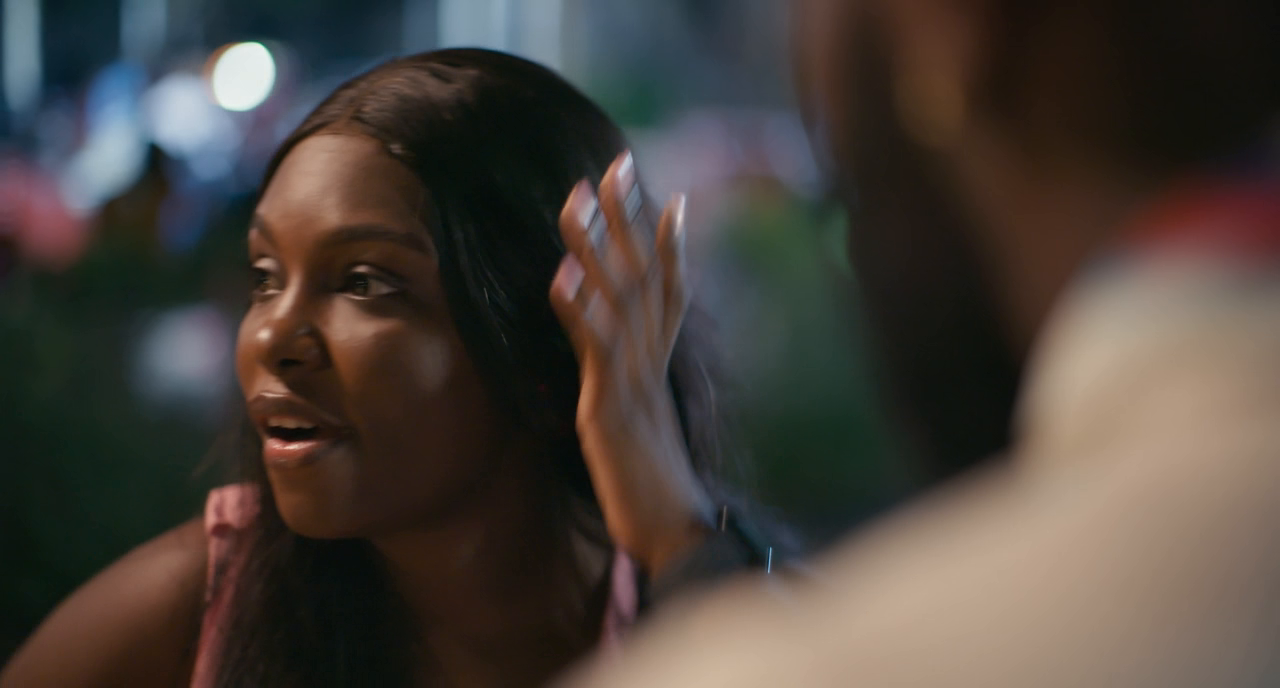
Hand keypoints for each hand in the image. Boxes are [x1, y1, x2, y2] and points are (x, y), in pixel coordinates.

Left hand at [550, 151, 713, 575]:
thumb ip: (639, 387)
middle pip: (644, 275)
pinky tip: (562, 273)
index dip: (668, 241)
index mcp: (658, 366)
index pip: (669, 290)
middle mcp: (651, 362)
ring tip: (576, 195)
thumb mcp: (646, 426)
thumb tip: (632, 365)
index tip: (663, 194)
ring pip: (618, 296)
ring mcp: (633, 380)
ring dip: (598, 243)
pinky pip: (595, 348)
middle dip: (630, 217)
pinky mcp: (609, 406)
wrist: (676, 536)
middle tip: (617, 163)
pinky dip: (580, 307)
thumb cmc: (656, 489)